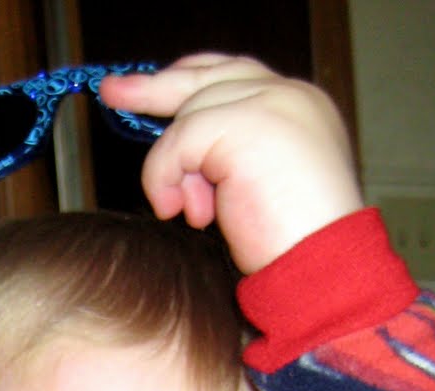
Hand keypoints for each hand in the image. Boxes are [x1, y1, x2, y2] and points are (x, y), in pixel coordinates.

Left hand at [100, 55, 363, 272]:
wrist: (322, 271)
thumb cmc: (292, 252)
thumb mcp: (256, 191)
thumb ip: (228, 160)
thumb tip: (182, 160)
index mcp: (301, 108)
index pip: (236, 75)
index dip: (191, 81)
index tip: (153, 90)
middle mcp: (290, 94)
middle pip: (209, 75)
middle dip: (156, 86)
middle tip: (113, 92)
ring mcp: (271, 103)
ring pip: (188, 113)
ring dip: (176, 168)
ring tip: (195, 212)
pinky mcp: (245, 124)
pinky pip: (179, 139)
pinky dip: (169, 176)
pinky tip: (191, 214)